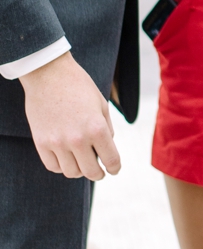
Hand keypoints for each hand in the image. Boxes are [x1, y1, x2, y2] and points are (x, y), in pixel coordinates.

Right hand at [20, 51, 119, 179]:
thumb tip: (106, 150)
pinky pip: (53, 166)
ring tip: (81, 163)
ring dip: (79, 171)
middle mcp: (78, 139)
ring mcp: (57, 142)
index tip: (114, 170)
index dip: (115, 168)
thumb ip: (106, 129)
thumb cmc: (78, 86)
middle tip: (99, 172)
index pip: (111, 160)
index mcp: (97, 128)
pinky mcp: (41, 142)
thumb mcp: (101, 105)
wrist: (49, 74)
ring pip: (71, 172)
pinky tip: (66, 159)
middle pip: (91, 172)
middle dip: (98, 174)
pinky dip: (61, 166)